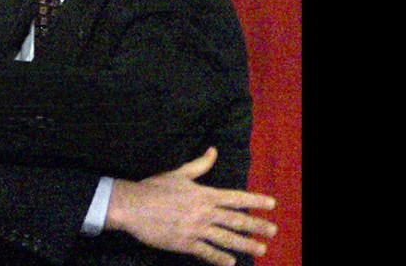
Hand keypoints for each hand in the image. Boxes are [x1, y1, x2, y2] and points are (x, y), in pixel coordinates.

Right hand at [104, 147, 276, 265]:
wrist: (132, 206)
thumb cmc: (154, 187)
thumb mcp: (178, 172)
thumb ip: (200, 164)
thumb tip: (214, 151)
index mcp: (204, 194)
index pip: (235, 198)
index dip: (255, 200)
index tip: (271, 204)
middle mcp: (203, 212)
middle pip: (236, 220)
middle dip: (257, 226)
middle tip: (273, 230)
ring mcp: (195, 229)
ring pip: (226, 238)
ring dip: (245, 244)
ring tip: (260, 249)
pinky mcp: (185, 243)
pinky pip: (207, 252)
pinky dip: (219, 258)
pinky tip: (230, 263)